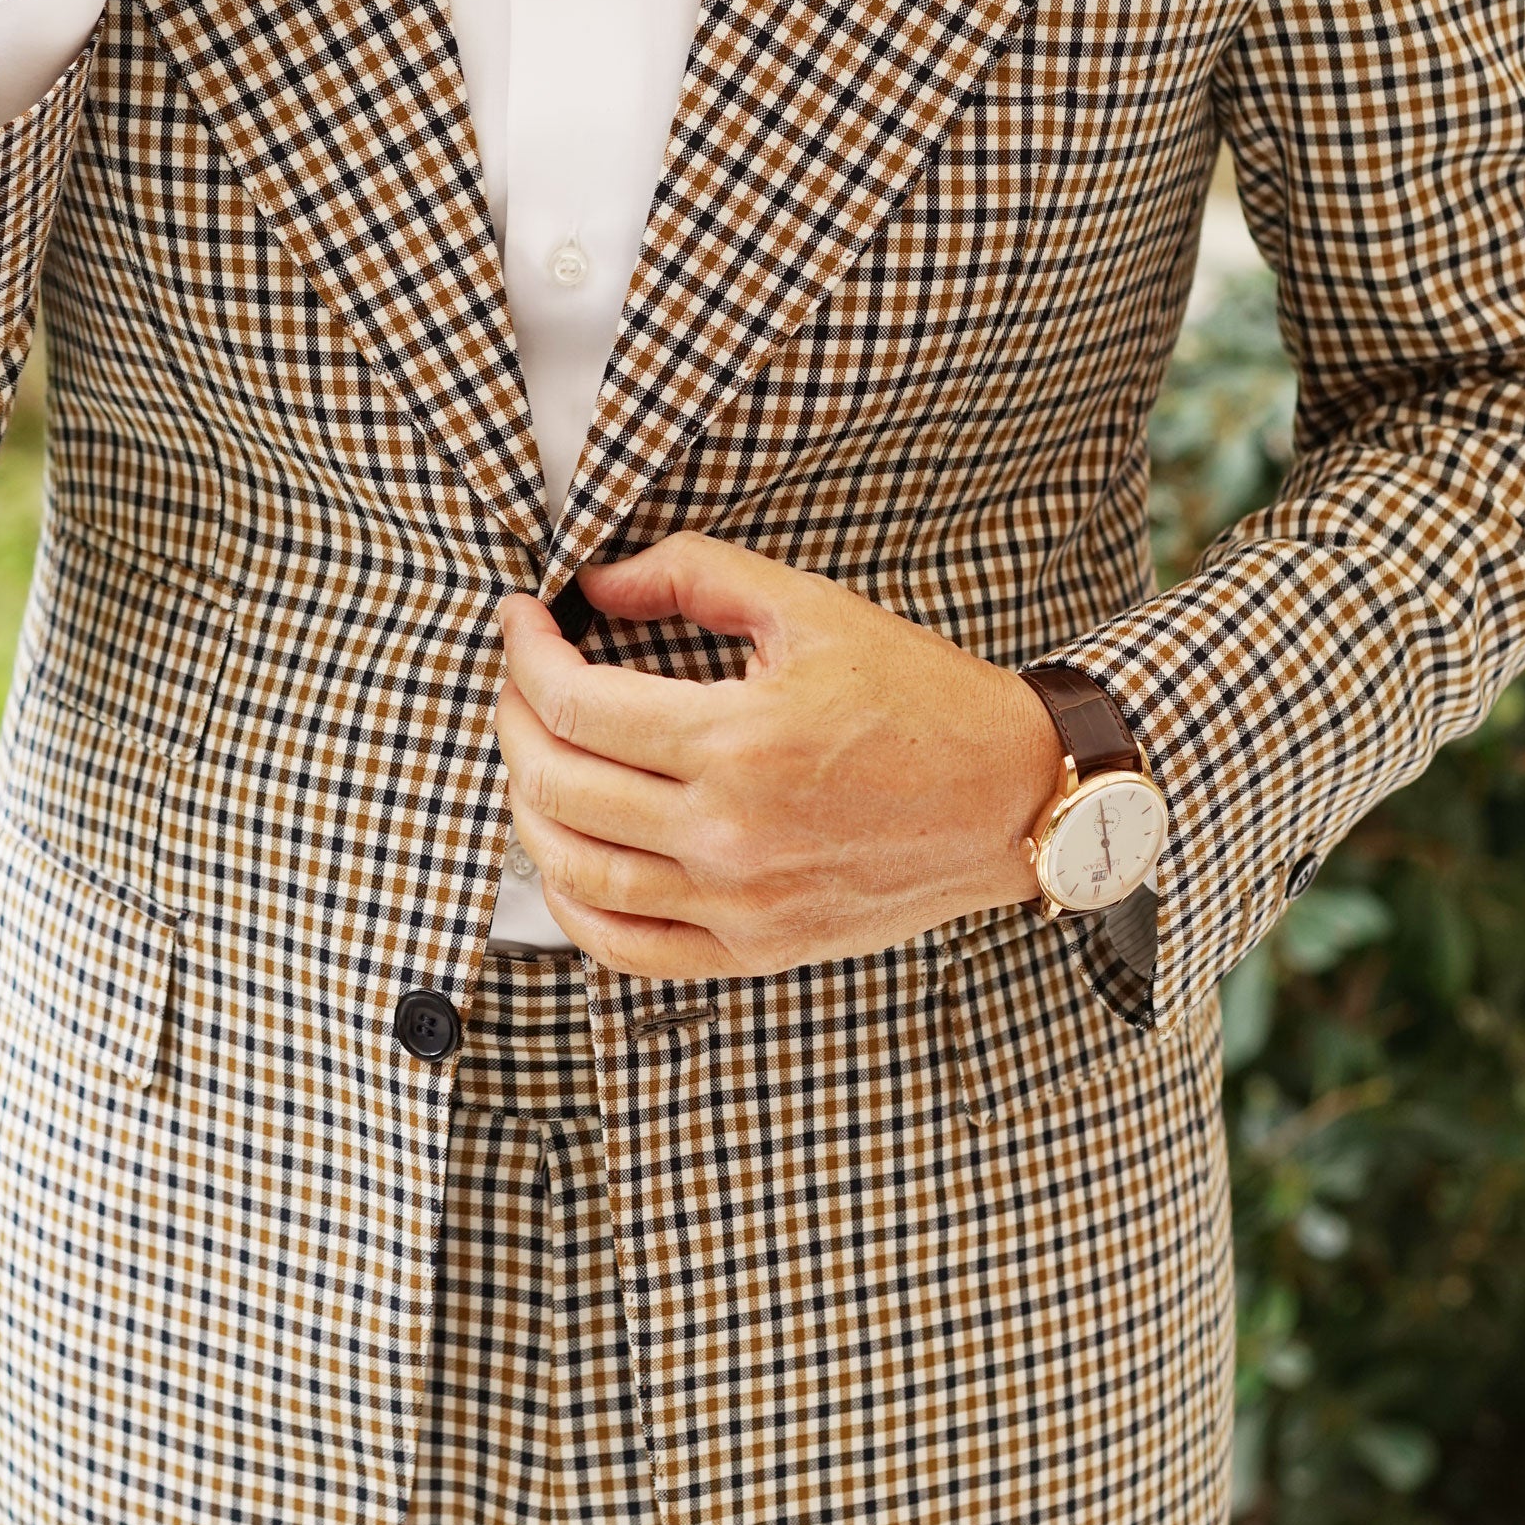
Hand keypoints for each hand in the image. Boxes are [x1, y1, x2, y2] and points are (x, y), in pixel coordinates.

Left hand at [494, 535, 1057, 978]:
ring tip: (535, 756)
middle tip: (520, 679)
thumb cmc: (922, 700)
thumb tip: (597, 583)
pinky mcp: (755, 949)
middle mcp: (729, 832)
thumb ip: (695, 575)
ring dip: (528, 806)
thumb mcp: (812, 609)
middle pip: (557, 783)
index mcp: (739, 740)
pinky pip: (627, 947)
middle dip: (513, 718)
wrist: (1011, 796)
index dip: (525, 653)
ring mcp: (738, 904)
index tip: (522, 623)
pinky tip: (566, 857)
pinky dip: (573, 906)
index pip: (574, 702)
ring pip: (575, 871)